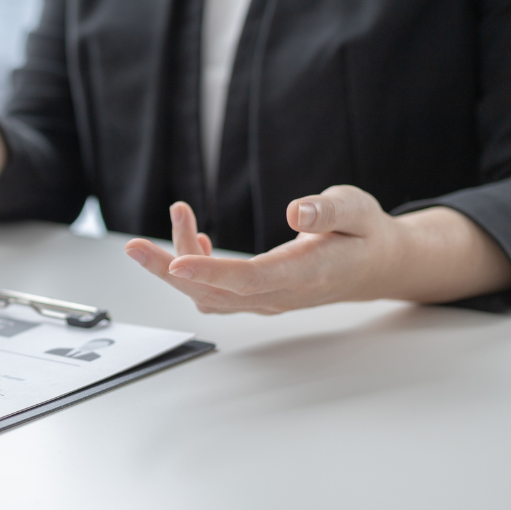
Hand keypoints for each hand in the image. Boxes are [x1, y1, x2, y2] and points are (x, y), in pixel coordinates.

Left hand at [124, 185, 510, 313]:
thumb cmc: (366, 234)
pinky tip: (192, 237)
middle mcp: (278, 294)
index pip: (249, 280)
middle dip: (167, 269)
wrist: (378, 265)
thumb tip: (296, 212)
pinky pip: (215, 291)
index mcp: (305, 273)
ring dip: (176, 262)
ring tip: (179, 213)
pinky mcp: (256, 295)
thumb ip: (329, 211)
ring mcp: (265, 299)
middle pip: (213, 292)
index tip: (175, 260)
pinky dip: (193, 268)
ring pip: (208, 293)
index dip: (209, 271)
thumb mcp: (357, 210)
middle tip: (132, 246)